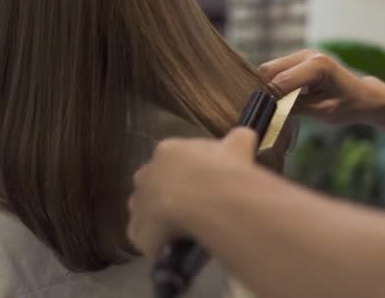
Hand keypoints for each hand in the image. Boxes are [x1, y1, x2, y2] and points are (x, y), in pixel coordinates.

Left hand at [128, 128, 258, 256]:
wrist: (211, 202)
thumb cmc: (224, 171)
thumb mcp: (239, 147)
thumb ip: (239, 140)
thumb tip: (245, 136)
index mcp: (167, 151)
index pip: (169, 162)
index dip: (184, 177)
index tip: (200, 187)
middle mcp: (145, 174)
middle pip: (151, 187)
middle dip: (166, 197)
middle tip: (191, 210)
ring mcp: (138, 204)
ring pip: (145, 213)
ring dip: (160, 222)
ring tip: (184, 232)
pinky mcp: (139, 231)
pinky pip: (146, 239)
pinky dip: (159, 245)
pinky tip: (177, 248)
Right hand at [260, 50, 384, 124]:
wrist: (362, 96)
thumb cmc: (346, 106)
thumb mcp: (321, 111)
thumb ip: (294, 108)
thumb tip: (269, 109)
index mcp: (318, 65)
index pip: (282, 80)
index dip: (269, 97)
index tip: (262, 112)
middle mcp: (308, 55)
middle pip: (270, 69)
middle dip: (263, 89)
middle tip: (263, 108)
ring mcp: (302, 55)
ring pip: (270, 68)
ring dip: (267, 85)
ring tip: (269, 104)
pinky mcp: (297, 60)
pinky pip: (276, 70)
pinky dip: (272, 83)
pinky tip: (275, 98)